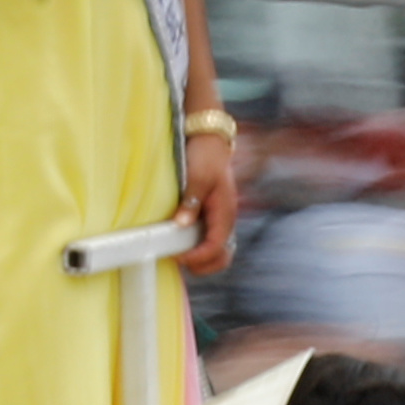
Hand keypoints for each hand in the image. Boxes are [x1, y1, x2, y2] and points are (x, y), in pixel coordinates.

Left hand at [176, 120, 248, 273]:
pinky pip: (208, 240)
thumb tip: (182, 224)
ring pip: (217, 251)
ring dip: (201, 259)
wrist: (209, 140)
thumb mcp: (196, 176)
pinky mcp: (211, 216)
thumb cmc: (205, 156)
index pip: (217, 246)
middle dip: (204, 265)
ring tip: (179, 255)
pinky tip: (181, 243)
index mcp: (225, 212)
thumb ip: (190, 201)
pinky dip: (198, 248)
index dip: (199, 257)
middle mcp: (225, 220)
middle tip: (180, 261)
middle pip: (223, 256)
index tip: (179, 257)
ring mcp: (219, 219)